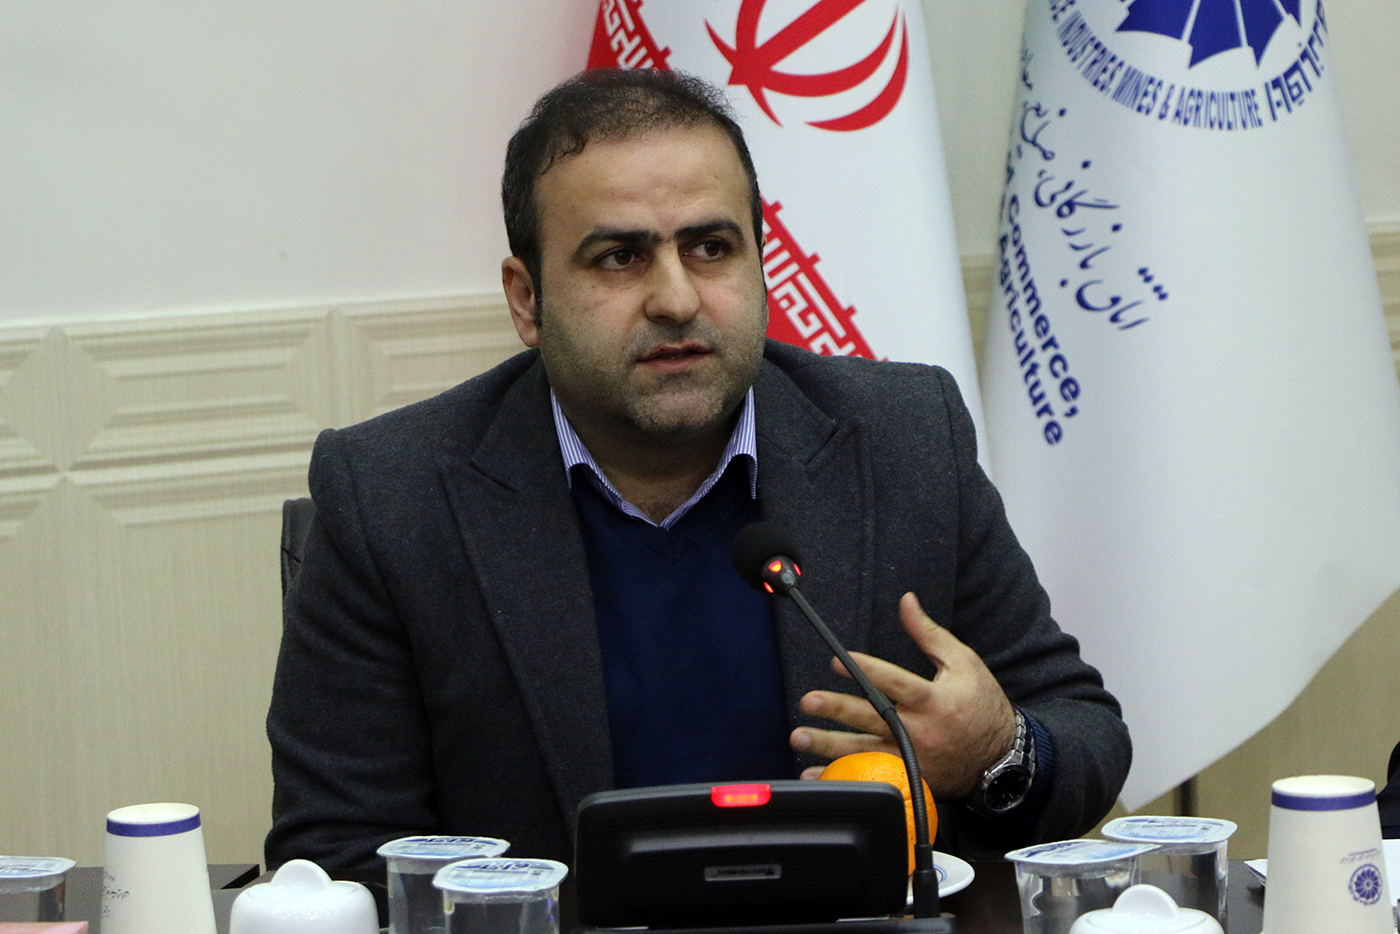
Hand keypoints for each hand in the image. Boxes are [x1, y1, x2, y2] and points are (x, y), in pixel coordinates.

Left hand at [790, 592, 1017, 798]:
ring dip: (830, 745)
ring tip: (800, 736)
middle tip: (809, 702)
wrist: (1002, 759)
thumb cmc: (982, 705)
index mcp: (935, 700)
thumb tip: (906, 601)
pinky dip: (843, 779)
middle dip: (838, 710)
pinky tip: (817, 773)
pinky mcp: (910, 779)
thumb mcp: (963, 663)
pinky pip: (871, 780)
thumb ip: (929, 634)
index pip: (895, 683)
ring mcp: (914, 760)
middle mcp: (922, 732)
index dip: (866, 671)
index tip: (839, 662)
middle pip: (874, 719)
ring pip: (866, 752)